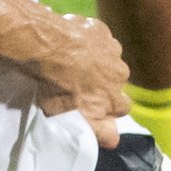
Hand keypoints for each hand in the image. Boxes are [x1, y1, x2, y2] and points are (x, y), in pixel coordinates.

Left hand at [16, 8, 131, 129]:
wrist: (47, 48)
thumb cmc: (57, 87)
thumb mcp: (74, 117)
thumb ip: (98, 130)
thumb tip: (114, 140)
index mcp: (114, 97)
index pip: (123, 108)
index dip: (108, 106)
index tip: (94, 103)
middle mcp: (120, 74)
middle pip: (117, 82)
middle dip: (105, 82)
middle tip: (81, 80)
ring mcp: (112, 50)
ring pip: (110, 58)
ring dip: (97, 60)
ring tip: (75, 60)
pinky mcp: (101, 30)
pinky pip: (99, 38)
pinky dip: (89, 41)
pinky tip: (72, 42)